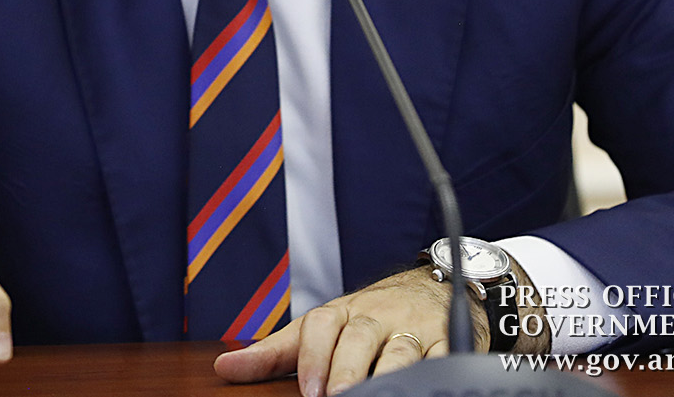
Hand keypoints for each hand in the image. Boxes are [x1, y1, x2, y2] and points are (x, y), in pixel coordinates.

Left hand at [215, 259, 543, 396]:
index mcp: (343, 311)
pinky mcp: (448, 343)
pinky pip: (442, 360)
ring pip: (402, 353)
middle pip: (360, 338)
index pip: (322, 325)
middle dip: (348, 370)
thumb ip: (275, 352)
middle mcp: (378, 316)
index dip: (314, 357)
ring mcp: (414, 330)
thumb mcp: (320, 329)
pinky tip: (420, 388)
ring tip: (375, 396)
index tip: (308, 390)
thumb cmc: (367, 318)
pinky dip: (433, 376)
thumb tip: (224, 367)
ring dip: (389, 376)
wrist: (431, 288)